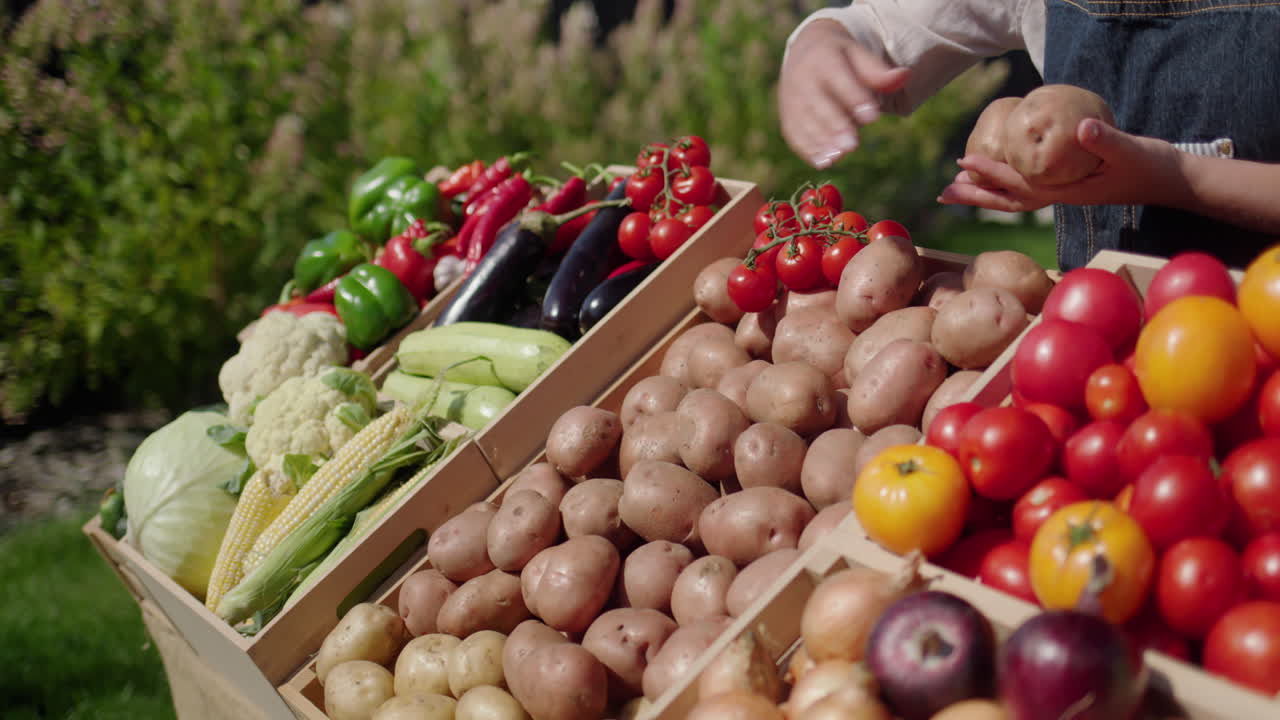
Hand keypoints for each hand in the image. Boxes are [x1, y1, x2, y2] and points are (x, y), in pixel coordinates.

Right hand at [778, 19, 909, 168]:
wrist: (804, 51)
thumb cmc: (841, 57)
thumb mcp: (859, 55)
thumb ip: (878, 71)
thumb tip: (905, 76)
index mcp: (823, 58)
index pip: (839, 78)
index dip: (855, 98)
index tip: (873, 117)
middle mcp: (802, 78)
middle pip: (818, 104)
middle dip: (835, 125)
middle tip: (852, 145)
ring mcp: (791, 98)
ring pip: (804, 122)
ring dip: (820, 142)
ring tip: (837, 158)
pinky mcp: (786, 116)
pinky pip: (794, 134)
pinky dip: (807, 150)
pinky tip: (823, 162)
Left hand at [938, 118, 1186, 211]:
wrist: (1171, 180)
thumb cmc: (1152, 164)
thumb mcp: (1131, 149)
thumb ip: (1107, 139)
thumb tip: (1082, 128)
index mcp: (1068, 191)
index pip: (1021, 183)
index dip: (992, 173)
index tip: (964, 163)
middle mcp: (1060, 196)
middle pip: (1009, 199)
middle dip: (975, 195)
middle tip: (942, 192)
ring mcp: (1063, 193)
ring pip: (1016, 196)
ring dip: (985, 193)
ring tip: (957, 187)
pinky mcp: (1068, 185)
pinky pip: (1029, 186)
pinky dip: (1007, 183)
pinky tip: (994, 175)